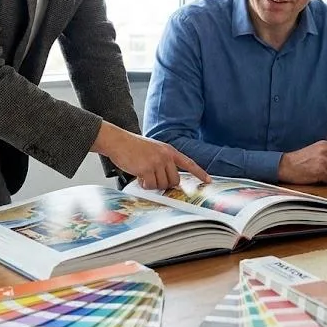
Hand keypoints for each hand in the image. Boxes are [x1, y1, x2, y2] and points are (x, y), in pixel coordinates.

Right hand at [90, 122, 210, 189]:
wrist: (117, 141)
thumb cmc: (133, 147)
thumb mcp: (153, 149)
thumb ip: (163, 161)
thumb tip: (168, 180)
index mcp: (169, 150)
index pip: (189, 163)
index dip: (199, 173)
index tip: (208, 181)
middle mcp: (165, 156)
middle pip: (174, 181)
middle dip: (164, 184)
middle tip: (153, 178)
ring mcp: (156, 162)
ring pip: (162, 185)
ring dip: (152, 184)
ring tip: (143, 174)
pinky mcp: (146, 169)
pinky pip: (150, 185)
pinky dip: (144, 185)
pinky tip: (138, 176)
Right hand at [278, 141, 326, 184]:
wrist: (285, 166)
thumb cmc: (298, 160)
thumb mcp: (315, 151)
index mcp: (325, 144)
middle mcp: (325, 151)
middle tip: (324, 170)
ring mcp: (323, 161)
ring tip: (319, 173)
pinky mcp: (321, 171)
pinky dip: (325, 181)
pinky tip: (316, 177)